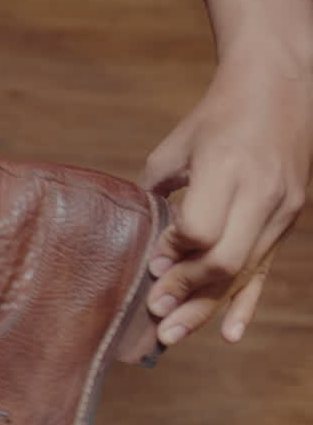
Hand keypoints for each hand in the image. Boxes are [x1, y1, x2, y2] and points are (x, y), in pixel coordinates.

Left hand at [140, 46, 310, 345]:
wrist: (281, 88)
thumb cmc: (216, 117)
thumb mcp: (176, 146)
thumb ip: (155, 193)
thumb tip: (133, 239)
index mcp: (228, 167)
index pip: (201, 229)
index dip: (174, 252)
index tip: (152, 264)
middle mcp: (261, 192)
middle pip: (224, 259)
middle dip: (186, 291)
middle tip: (153, 312)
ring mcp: (282, 209)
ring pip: (243, 272)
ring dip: (206, 308)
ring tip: (170, 335)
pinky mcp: (290, 221)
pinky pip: (266, 270)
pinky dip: (246, 304)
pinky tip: (228, 334)